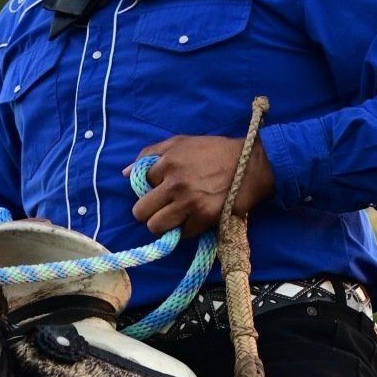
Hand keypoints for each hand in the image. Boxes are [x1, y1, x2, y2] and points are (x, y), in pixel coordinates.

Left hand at [133, 136, 274, 236]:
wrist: (251, 165)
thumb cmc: (216, 151)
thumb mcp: (182, 143)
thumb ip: (151, 154)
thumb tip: (125, 173)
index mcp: (168, 161)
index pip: (140, 183)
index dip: (151, 186)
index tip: (162, 187)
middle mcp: (175, 183)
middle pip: (140, 212)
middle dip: (149, 211)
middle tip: (161, 208)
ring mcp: (188, 202)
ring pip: (156, 227)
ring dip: (164, 224)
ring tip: (175, 217)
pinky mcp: (203, 217)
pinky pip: (182, 234)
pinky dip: (187, 229)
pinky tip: (195, 217)